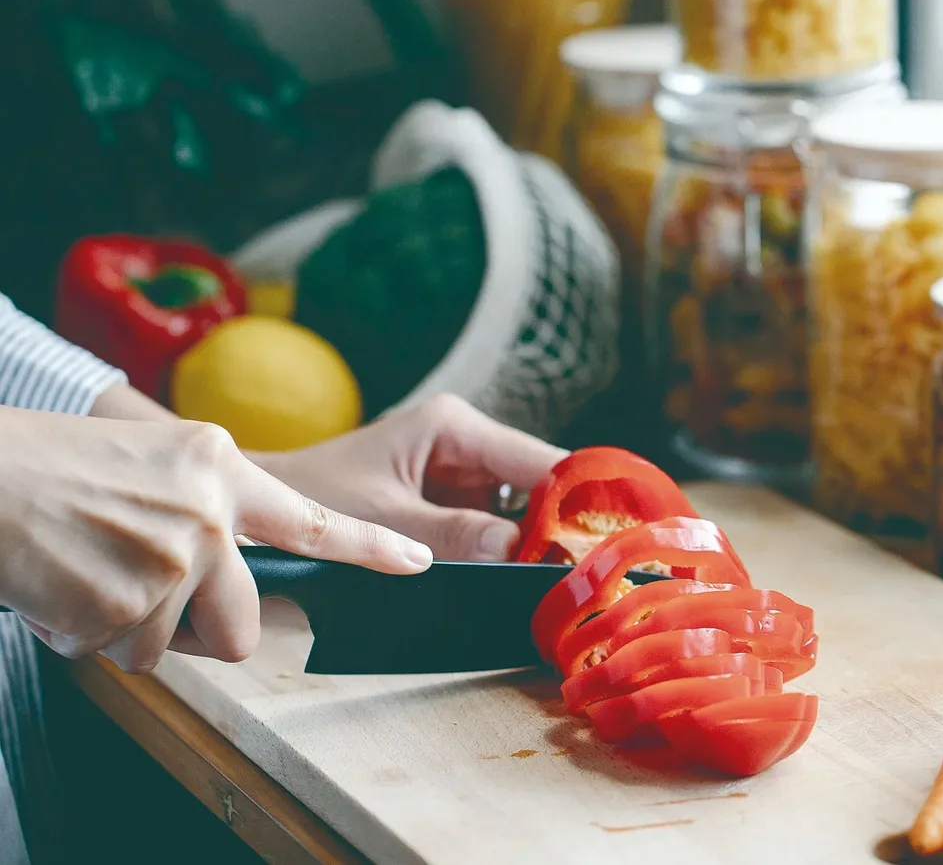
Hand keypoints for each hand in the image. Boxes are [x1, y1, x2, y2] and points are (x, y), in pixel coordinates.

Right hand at [0, 407, 431, 672]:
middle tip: (152, 595)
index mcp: (221, 469)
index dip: (371, 547)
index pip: (313, 520)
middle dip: (204, 628)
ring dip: (134, 628)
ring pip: (176, 646)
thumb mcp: (157, 461)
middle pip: (246, 624)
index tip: (417, 561)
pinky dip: (94, 635)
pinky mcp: (128, 604)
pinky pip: (126, 654)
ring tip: (94, 573)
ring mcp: (172, 559)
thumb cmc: (58, 467)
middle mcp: (209, 513)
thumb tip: (237, 571)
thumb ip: (212, 509)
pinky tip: (69, 588)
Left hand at [254, 394, 568, 561]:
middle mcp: (466, 443)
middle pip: (539, 485)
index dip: (577, 498)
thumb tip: (519, 552)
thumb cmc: (312, 496)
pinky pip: (497, 527)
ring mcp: (462, 473)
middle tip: (591, 576)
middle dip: (562, 527)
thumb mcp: (382, 518)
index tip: (608, 542)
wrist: (265, 506)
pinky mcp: (453, 501)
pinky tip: (528, 582)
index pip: (538, 460)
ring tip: (566, 585)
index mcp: (452, 427)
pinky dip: (511, 555)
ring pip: (523, 510)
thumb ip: (450, 535)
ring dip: (539, 545)